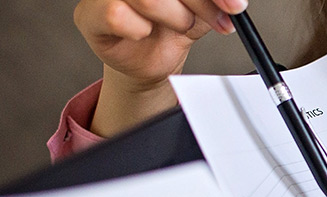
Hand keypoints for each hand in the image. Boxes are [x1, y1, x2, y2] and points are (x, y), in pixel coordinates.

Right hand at [73, 0, 247, 135]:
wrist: (149, 60)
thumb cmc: (170, 32)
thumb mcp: (201, 13)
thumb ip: (213, 3)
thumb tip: (235, 3)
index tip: (236, 6)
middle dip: (197, 4)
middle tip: (211, 22)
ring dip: (174, 17)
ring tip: (180, 27)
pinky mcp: (90, 15)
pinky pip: (118, 15)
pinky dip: (140, 29)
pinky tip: (146, 35)